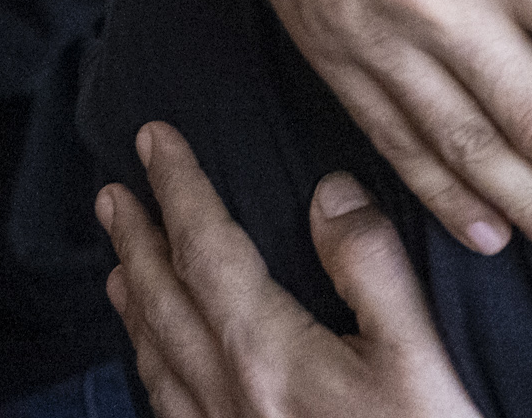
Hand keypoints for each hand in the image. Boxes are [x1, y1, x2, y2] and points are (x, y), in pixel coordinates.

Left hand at [100, 123, 479, 417]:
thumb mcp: (417, 356)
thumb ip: (370, 267)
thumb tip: (329, 191)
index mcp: (269, 355)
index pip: (208, 251)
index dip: (180, 189)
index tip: (154, 140)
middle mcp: (229, 398)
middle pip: (165, 302)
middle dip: (138, 241)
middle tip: (113, 195)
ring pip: (158, 361)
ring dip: (135, 304)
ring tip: (118, 271)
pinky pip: (172, 411)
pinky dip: (154, 371)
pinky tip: (161, 371)